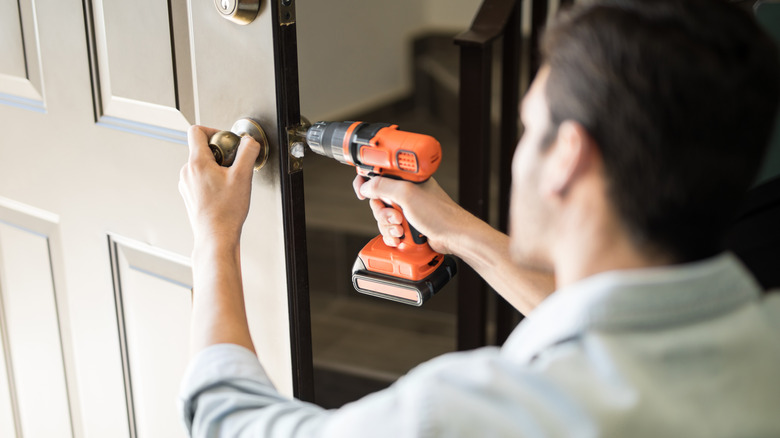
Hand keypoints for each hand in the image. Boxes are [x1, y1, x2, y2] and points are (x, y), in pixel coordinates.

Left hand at [179, 125, 259, 246]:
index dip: (214, 131)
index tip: (227, 141)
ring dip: (217, 168)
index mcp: (197, 163)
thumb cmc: (226, 212)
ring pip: (202, 165)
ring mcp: (186, 184)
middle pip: (202, 148)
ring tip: (230, 182)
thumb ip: (248, 152)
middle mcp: (187, 172)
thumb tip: (250, 140)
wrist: (216, 236)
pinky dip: (213, 180)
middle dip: (221, 153)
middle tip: (234, 166)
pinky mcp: (189, 195)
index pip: (197, 131)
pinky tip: (224, 193)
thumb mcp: (243, 176)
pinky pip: (200, 179)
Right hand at [353, 175, 472, 254]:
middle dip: (382, 213)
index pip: (379, 175)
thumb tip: (366, 186)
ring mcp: (407, 209)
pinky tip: (401, 238)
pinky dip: (392, 235)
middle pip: (377, 200)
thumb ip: (383, 186)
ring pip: (383, 217)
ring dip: (388, 226)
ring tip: (402, 229)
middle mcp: (406, 192)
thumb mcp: (407, 195)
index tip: (362, 192)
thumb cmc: (439, 213)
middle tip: (395, 217)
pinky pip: (390, 229)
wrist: (453, 236)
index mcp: (406, 179)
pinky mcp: (408, 224)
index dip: (367, 183)